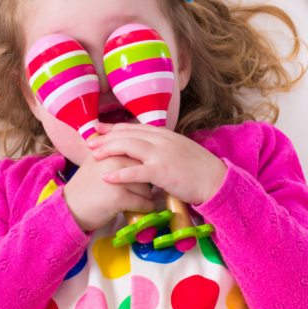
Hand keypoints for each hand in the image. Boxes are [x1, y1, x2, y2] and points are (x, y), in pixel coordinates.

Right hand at [63, 152, 154, 232]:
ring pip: (146, 187)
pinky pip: (142, 202)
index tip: (142, 175)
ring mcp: (117, 179)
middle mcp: (114, 161)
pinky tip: (143, 208)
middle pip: (144, 170)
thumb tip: (135, 147)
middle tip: (141, 189)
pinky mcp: (119, 198)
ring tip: (139, 200)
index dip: (143, 166)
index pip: (137, 154)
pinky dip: (145, 207)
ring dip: (146, 196)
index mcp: (110, 150)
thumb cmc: (85, 186)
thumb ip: (112, 152)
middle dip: (146, 180)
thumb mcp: (96, 162)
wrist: (70, 208)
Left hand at [87, 123, 226, 205]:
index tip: (100, 129)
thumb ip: (164, 148)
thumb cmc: (200, 170)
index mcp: (166, 135)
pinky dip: (119, 173)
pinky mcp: (162, 172)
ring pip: (129, 147)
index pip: (135, 127)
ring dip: (109, 149)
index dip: (115, 128)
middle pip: (128, 134)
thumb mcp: (181, 151)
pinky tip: (106, 176)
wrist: (217, 181)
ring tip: (93, 155)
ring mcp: (162, 154)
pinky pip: (136, 171)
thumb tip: (149, 150)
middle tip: (90, 141)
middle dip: (106, 137)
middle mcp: (162, 140)